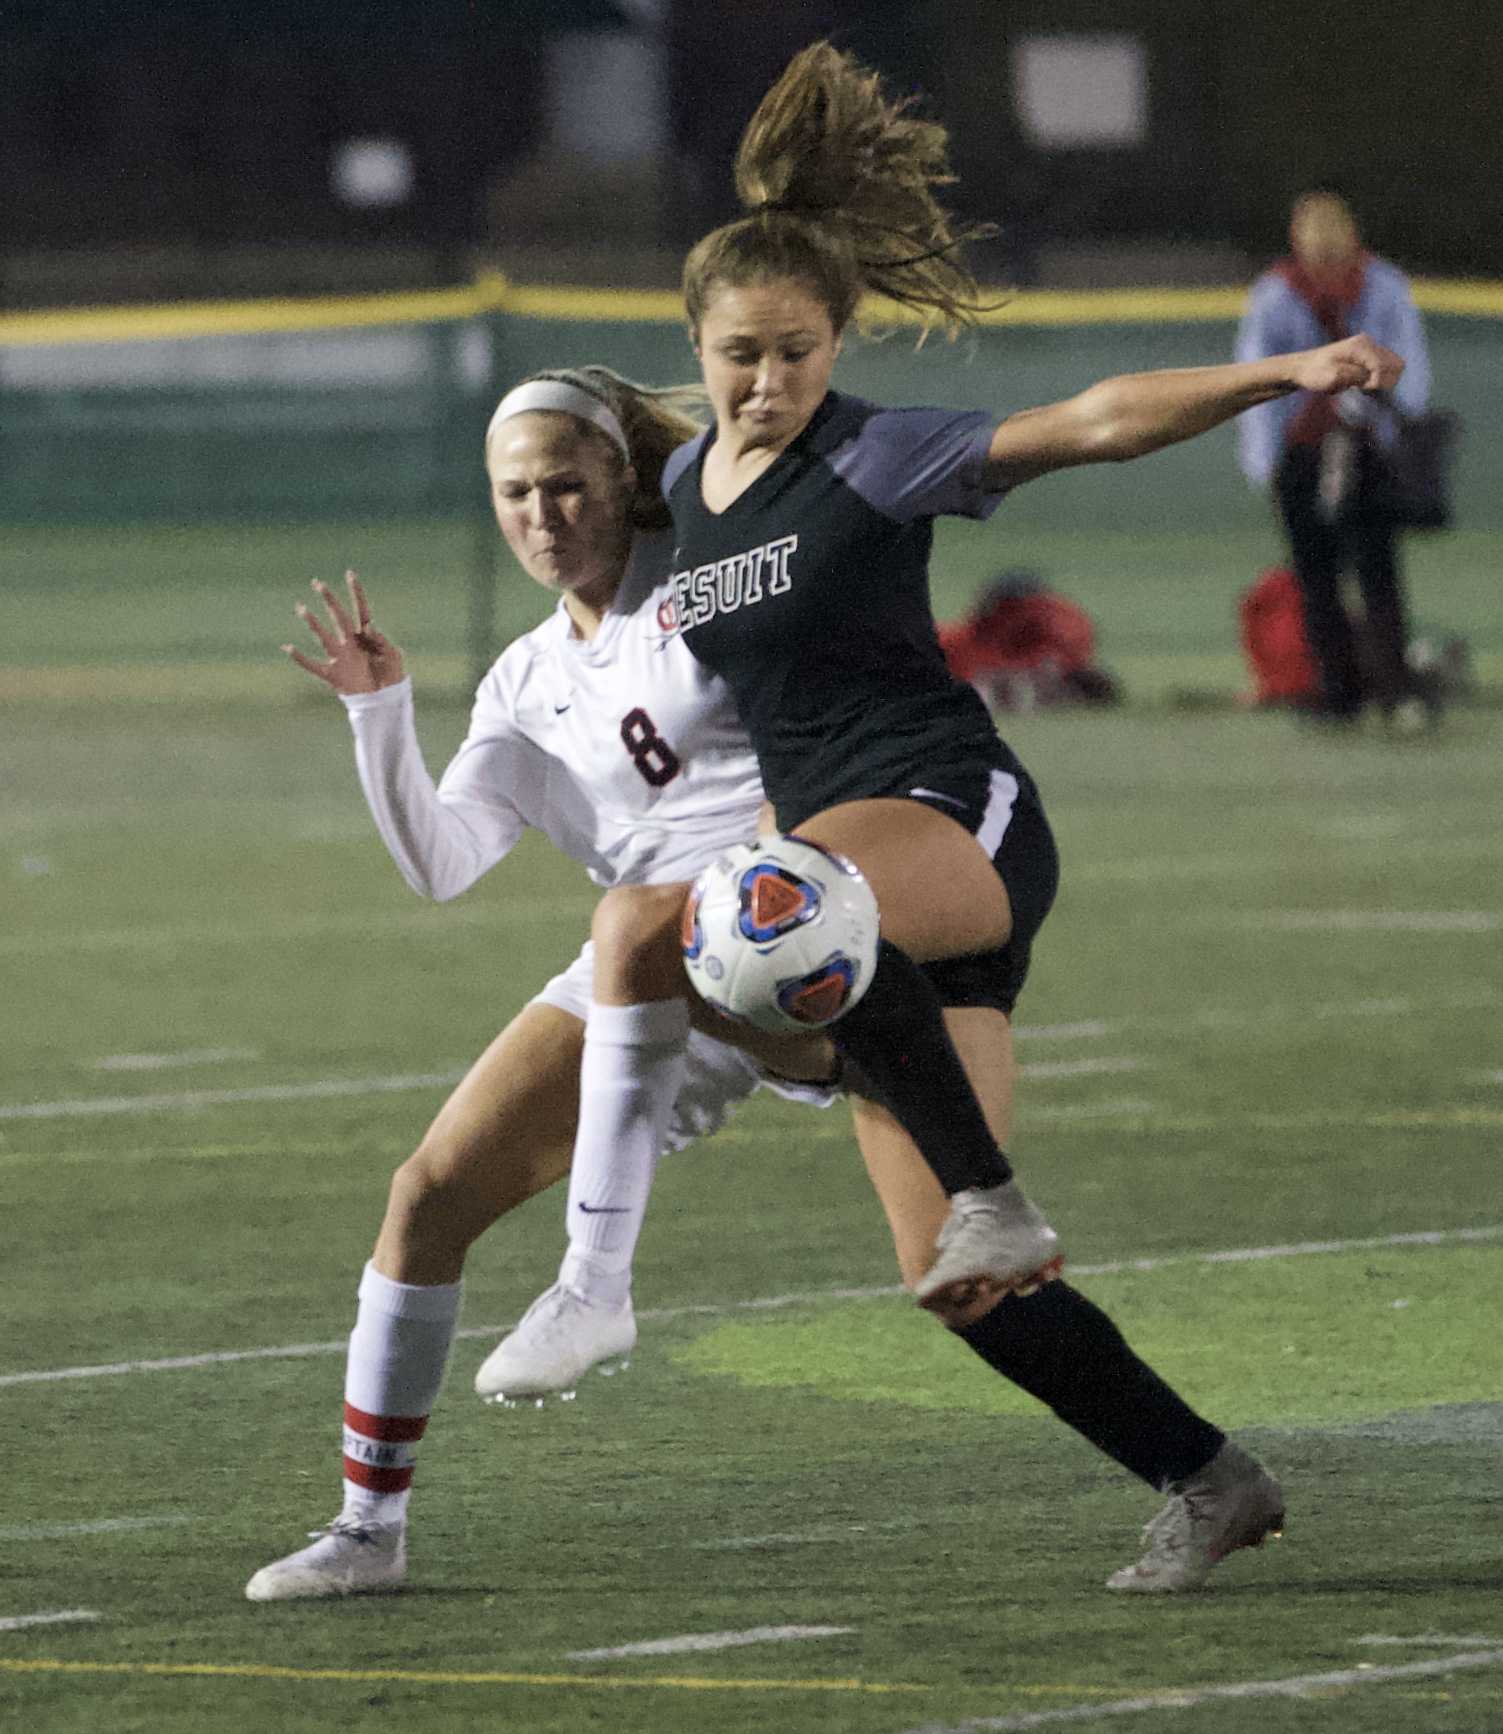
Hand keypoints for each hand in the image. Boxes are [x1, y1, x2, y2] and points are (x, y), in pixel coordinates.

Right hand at [283, 571, 404, 693]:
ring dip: (313, 623)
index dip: (356, 592)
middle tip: (317, 582)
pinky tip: (287, 647)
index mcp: (367, 637)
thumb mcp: (394, 655)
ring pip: (323, 637)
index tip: (350, 573)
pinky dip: (300, 658)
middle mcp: (351, 643)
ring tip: (301, 608)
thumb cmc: (393, 677)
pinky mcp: (334, 676)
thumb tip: (368, 625)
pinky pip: (313, 666)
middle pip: (339, 617)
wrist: (387, 702)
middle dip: (329, 600)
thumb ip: (382, 639)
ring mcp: (341, 658)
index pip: (361, 609)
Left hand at [1290, 334, 1403, 396]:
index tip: (1361, 389)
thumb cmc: (1314, 374)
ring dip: (1380, 381)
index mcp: (1361, 346)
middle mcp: (1368, 343)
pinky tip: (1358, 383)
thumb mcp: (1334, 377)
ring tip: (1359, 385)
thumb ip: (1358, 376)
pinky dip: (1375, 379)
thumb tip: (1377, 377)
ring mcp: (1368, 348)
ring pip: (1393, 367)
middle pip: (1397, 364)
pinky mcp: (1366, 356)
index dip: (1377, 382)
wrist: (1300, 369)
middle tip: (1362, 387)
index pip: (1385, 366)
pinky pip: (1382, 369)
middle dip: (1383, 381)